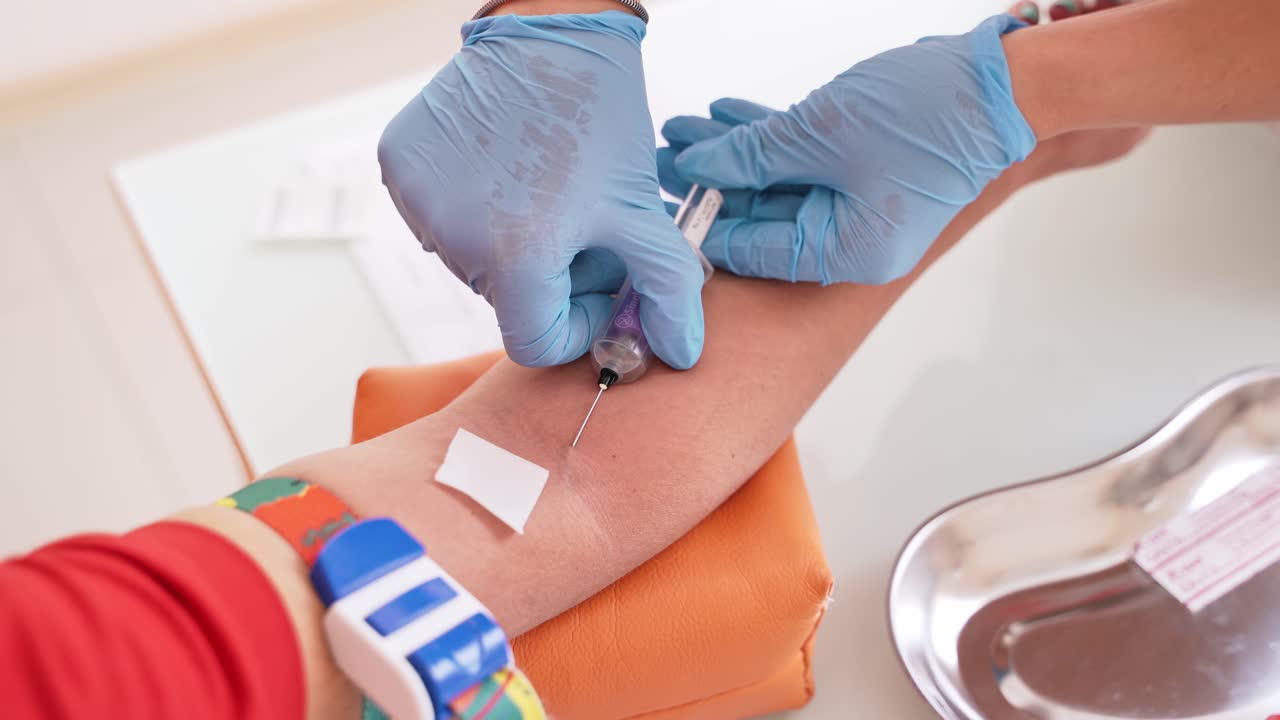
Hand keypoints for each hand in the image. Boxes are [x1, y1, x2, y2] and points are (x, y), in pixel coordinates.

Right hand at [379, 12, 704, 368]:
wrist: (551, 30)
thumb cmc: (599, 120)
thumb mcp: (639, 210)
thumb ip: (665, 291)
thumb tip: (680, 354)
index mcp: (517, 258)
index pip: (537, 344)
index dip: (579, 323)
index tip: (603, 282)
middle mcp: (455, 238)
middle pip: (509, 300)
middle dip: (554, 276)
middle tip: (586, 223)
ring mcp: (419, 200)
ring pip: (473, 260)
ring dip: (512, 242)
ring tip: (547, 189)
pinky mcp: (399, 165)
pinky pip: (439, 217)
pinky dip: (473, 207)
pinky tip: (503, 168)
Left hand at [659, 15, 1036, 284]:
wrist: (1002, 83)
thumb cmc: (927, 116)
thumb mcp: (821, 134)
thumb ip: (751, 155)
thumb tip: (694, 165)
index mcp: (844, 254)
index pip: (753, 248)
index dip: (699, 221)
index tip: (654, 200)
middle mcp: (850, 240)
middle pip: (760, 215)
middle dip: (708, 180)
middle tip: (654, 157)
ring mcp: (857, 204)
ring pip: (776, 181)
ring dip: (731, 152)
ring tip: (681, 127)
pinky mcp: (863, 169)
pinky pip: (802, 160)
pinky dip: (767, 137)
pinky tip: (725, 115)